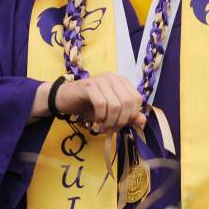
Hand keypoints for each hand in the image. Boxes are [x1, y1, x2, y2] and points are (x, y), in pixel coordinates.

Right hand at [30, 73, 146, 134]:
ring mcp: (101, 80)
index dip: (131, 115)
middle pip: (128, 102)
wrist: (65, 99)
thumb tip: (143, 121)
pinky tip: (96, 122)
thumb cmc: (89, 106)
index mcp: (121, 82)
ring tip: (103, 128)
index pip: (137, 99)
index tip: (121, 125)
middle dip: (121, 121)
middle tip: (111, 130)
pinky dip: (100, 117)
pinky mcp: (89, 85)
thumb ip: (128, 116)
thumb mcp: (111, 113)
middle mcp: (113, 78)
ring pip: (115, 105)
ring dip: (110, 122)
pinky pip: (101, 104)